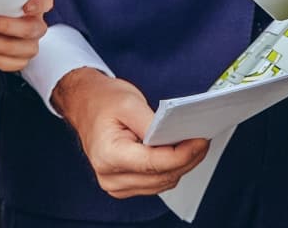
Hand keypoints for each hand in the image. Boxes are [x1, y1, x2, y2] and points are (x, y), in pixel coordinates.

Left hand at [0, 0, 52, 71]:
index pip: (45, 1)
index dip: (38, 4)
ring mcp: (30, 46)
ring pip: (13, 49)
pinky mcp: (19, 61)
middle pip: (29, 29)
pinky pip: (3, 62)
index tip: (26, 6)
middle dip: (3, 26)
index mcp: (37, 5)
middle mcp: (37, 26)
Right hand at [51, 69, 209, 197]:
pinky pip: (157, 183)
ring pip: (163, 183)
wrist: (85, 104)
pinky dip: (170, 169)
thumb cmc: (103, 101)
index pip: (155, 163)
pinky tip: (177, 152)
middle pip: (162, 176)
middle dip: (187, 159)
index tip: (201, 141)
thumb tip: (177, 137)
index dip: (183, 154)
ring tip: (192, 144)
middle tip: (202, 138)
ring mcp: (117, 184)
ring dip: (181, 165)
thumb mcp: (129, 102)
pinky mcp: (125, 185)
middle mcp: (110, 176)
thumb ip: (153, 123)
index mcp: (108, 155)